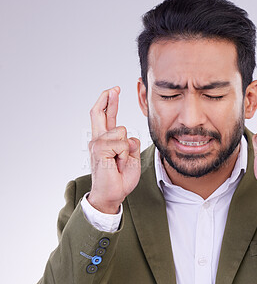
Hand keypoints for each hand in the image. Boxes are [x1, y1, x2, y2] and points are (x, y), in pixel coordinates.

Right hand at [87, 87, 140, 213]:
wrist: (113, 194)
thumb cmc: (120, 178)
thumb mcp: (131, 157)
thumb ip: (130, 144)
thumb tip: (129, 137)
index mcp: (107, 140)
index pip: (106, 117)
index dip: (110, 103)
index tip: (114, 90)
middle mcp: (99, 140)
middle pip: (98, 113)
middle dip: (107, 98)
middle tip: (115, 88)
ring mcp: (97, 144)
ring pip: (120, 131)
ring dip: (126, 148)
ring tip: (120, 162)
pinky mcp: (98, 150)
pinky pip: (120, 143)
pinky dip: (124, 154)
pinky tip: (117, 163)